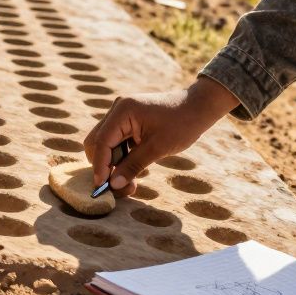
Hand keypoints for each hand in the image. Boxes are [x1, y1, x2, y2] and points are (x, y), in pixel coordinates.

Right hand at [82, 77, 238, 197]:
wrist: (198, 107)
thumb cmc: (181, 124)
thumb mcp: (157, 148)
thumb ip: (133, 166)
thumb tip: (112, 184)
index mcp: (123, 111)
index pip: (102, 141)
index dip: (99, 166)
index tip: (101, 187)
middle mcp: (118, 109)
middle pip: (97, 141)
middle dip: (103, 165)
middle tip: (116, 186)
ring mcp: (122, 114)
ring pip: (105, 143)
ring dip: (112, 163)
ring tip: (129, 182)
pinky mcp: (128, 121)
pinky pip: (116, 142)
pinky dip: (120, 157)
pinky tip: (132, 170)